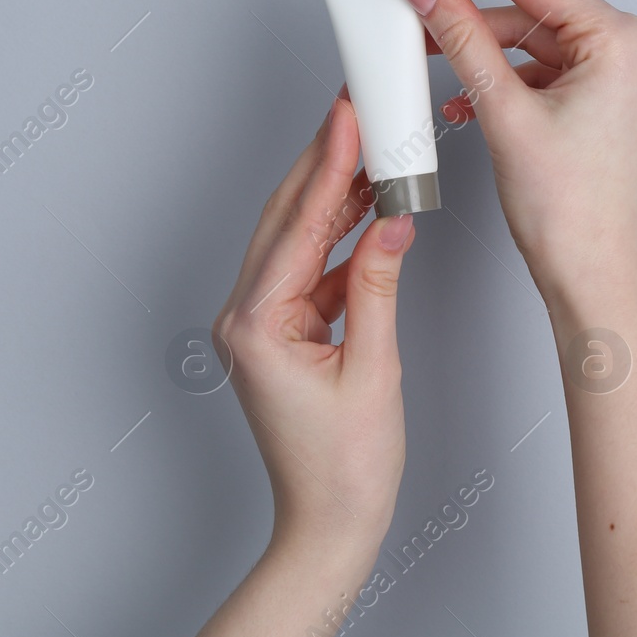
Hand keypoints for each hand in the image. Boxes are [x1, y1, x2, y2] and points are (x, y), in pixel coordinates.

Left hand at [213, 92, 416, 572]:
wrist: (328, 525)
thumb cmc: (344, 468)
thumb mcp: (374, 369)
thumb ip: (379, 286)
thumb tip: (391, 222)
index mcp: (256, 325)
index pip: (297, 225)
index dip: (329, 165)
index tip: (348, 117)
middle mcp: (245, 317)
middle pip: (284, 218)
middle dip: (322, 163)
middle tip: (353, 112)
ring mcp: (258, 325)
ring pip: (294, 238)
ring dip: (332, 197)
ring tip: (370, 151)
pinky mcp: (279, 333)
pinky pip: (308, 270)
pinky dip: (338, 241)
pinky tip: (369, 215)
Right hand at [393, 0, 636, 300]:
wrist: (594, 280)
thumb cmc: (574, 215)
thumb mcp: (505, 114)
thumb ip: (462, 41)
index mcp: (620, 39)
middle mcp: (626, 48)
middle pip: (526, 1)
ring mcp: (613, 74)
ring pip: (526, 36)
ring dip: (472, 42)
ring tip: (420, 43)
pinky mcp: (596, 100)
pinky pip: (535, 68)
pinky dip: (494, 75)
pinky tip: (457, 94)